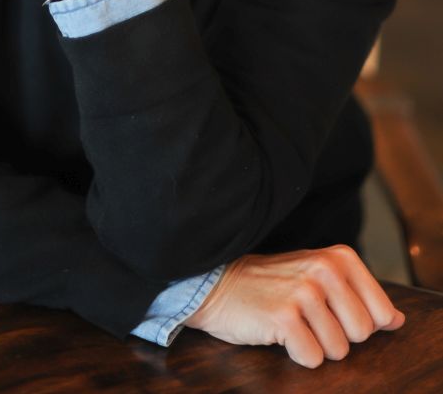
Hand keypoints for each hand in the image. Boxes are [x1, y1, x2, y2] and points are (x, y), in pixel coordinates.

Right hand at [186, 245, 404, 368]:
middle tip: (307, 318)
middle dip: (337, 336)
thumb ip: (360, 296)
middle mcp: (325, 269)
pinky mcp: (284, 316)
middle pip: (362, 334)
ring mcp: (304, 292)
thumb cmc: (272, 285)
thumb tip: (398, 320)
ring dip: (315, 346)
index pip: (382, 313)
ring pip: (339, 350)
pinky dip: (297, 355)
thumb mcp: (319, 278)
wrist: (220, 285)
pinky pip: (313, 359)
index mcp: (339, 258)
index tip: (331, 312)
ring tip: (292, 323)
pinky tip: (279, 333)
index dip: (358, 323)